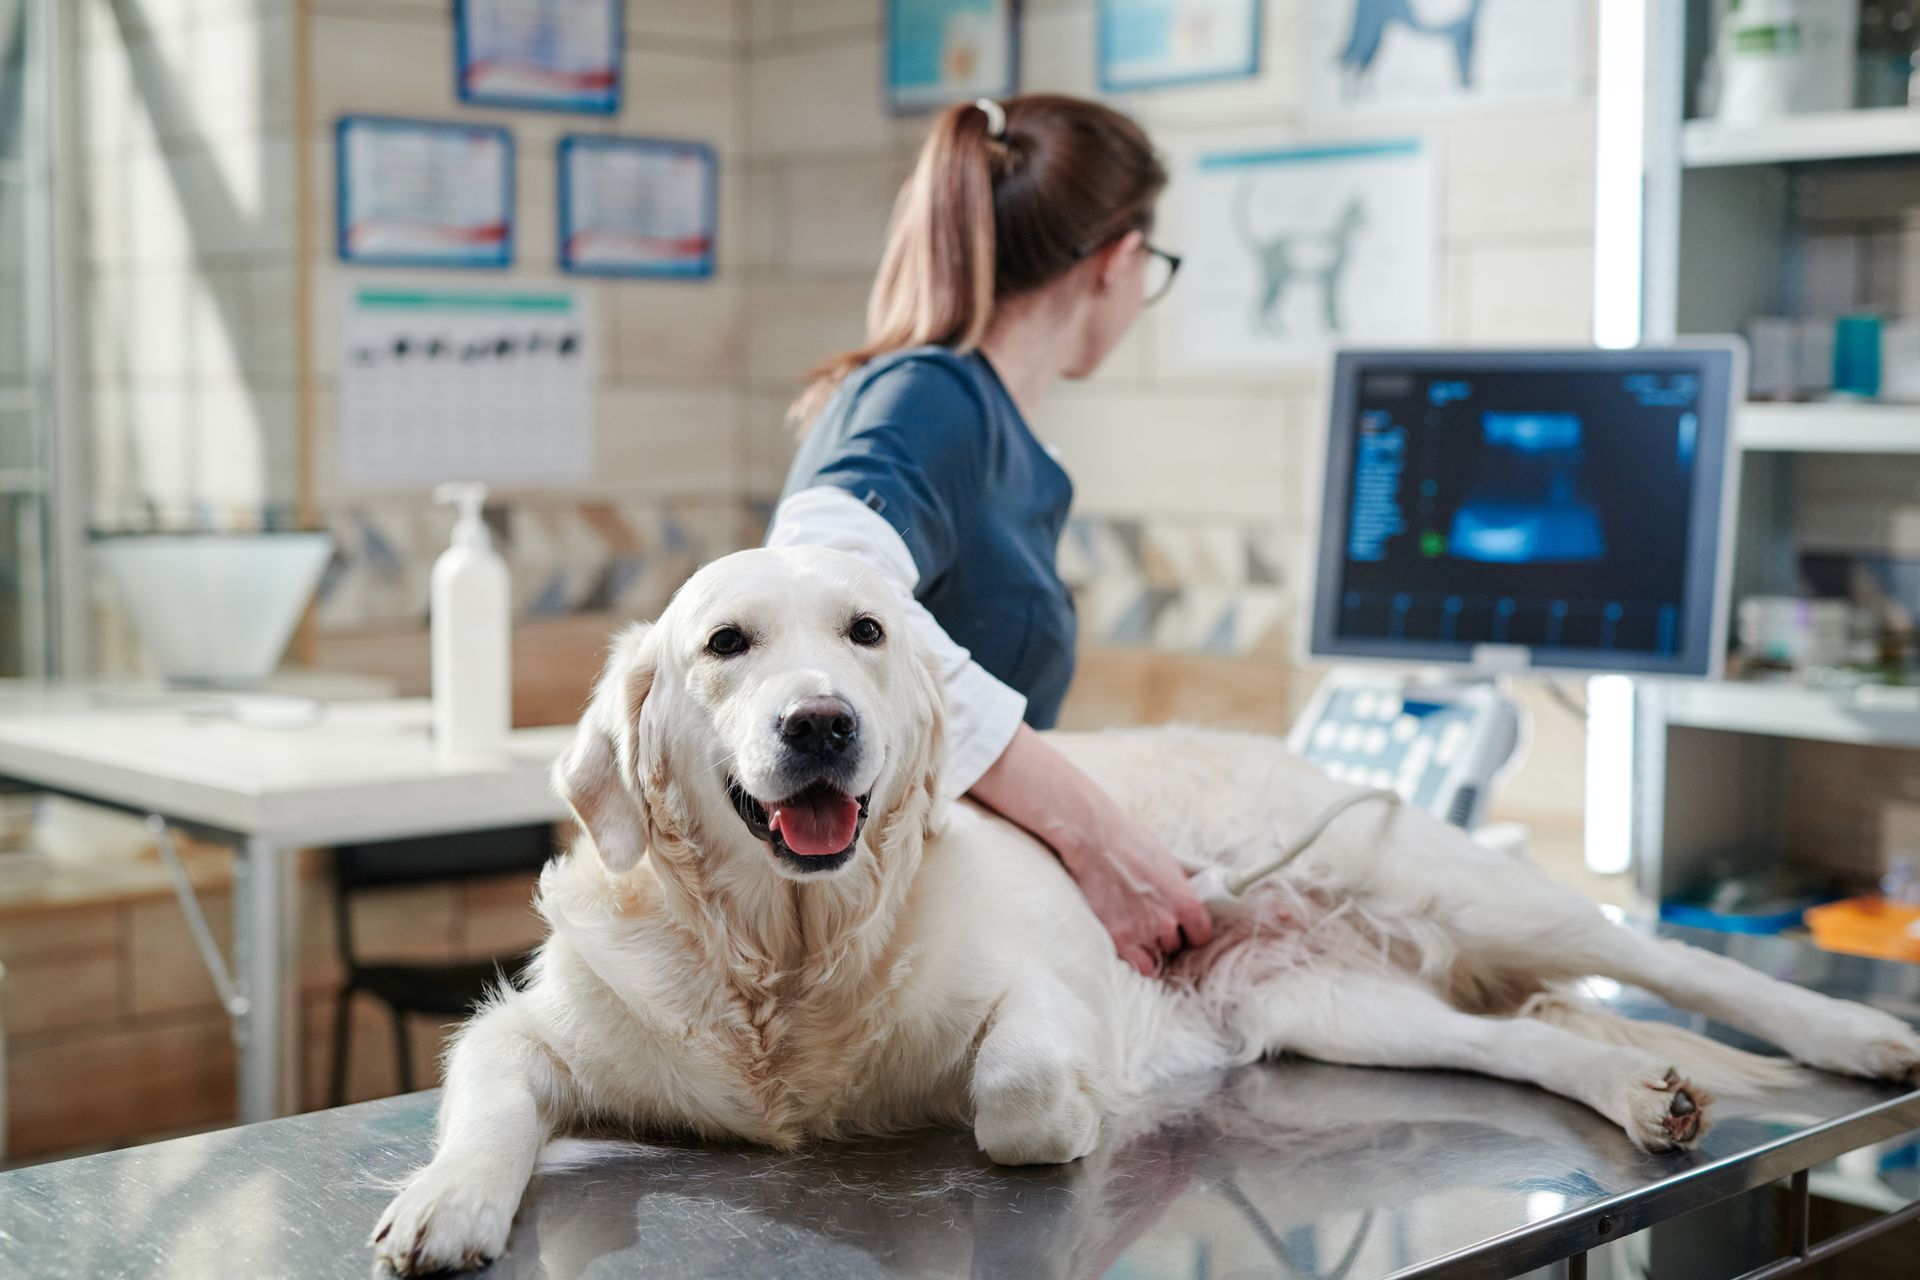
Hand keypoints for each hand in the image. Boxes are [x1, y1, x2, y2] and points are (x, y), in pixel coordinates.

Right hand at [1055, 806, 1214, 976]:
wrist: (1093, 841)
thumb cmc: (1128, 841)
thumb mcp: (1165, 860)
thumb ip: (1177, 886)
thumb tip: (1183, 896)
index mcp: (1184, 900)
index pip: (1202, 935)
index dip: (1192, 933)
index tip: (1184, 931)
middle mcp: (1167, 921)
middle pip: (1175, 945)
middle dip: (1165, 935)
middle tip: (1150, 922)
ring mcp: (1142, 932)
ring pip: (1156, 957)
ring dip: (1149, 948)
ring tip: (1136, 931)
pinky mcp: (1118, 939)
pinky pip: (1139, 965)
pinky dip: (1136, 960)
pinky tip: (1129, 947)